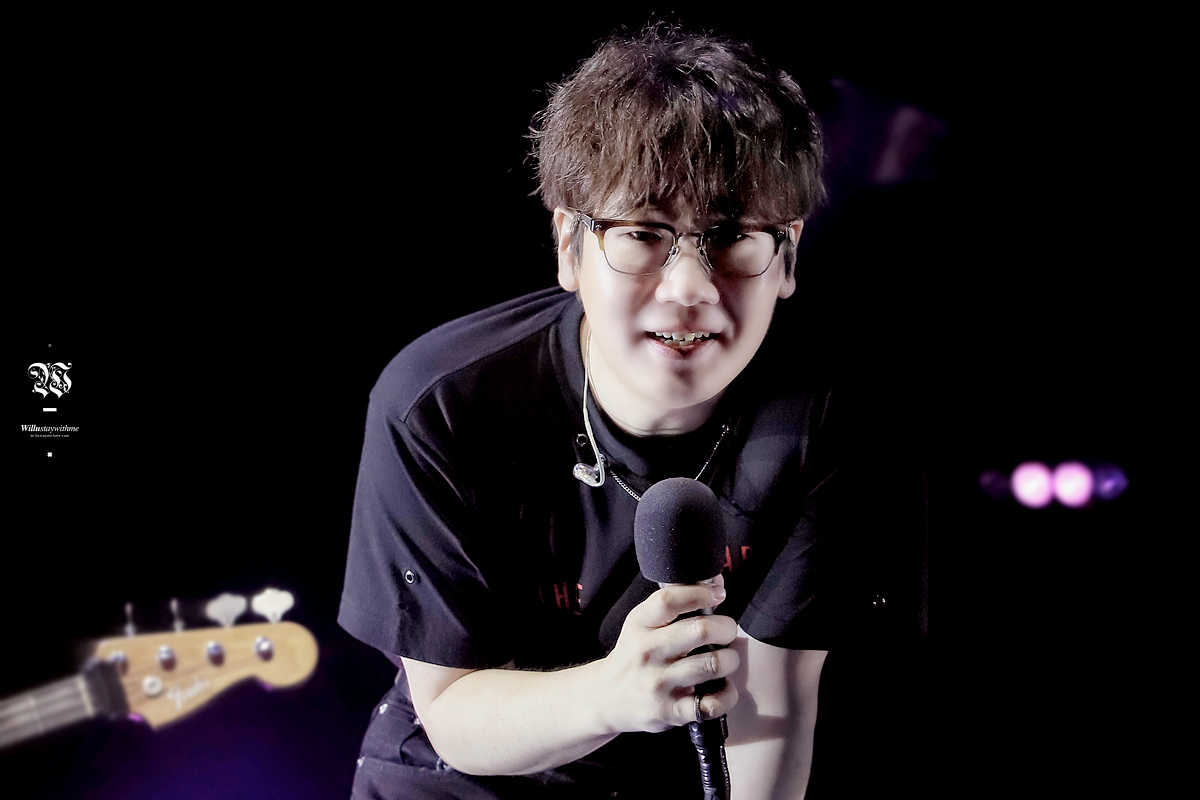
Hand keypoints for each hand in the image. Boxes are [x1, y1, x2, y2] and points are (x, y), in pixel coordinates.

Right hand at [594, 575, 739, 733]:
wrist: (606, 699)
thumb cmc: (634, 655)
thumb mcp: (641, 624)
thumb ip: (673, 604)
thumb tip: (716, 582)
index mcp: (639, 625)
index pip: (669, 600)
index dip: (701, 593)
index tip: (717, 594)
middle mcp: (646, 652)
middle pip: (701, 630)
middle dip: (726, 628)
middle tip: (727, 631)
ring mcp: (658, 684)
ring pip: (713, 664)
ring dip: (730, 659)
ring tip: (726, 659)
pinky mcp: (669, 711)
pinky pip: (712, 704)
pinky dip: (727, 695)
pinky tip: (722, 687)